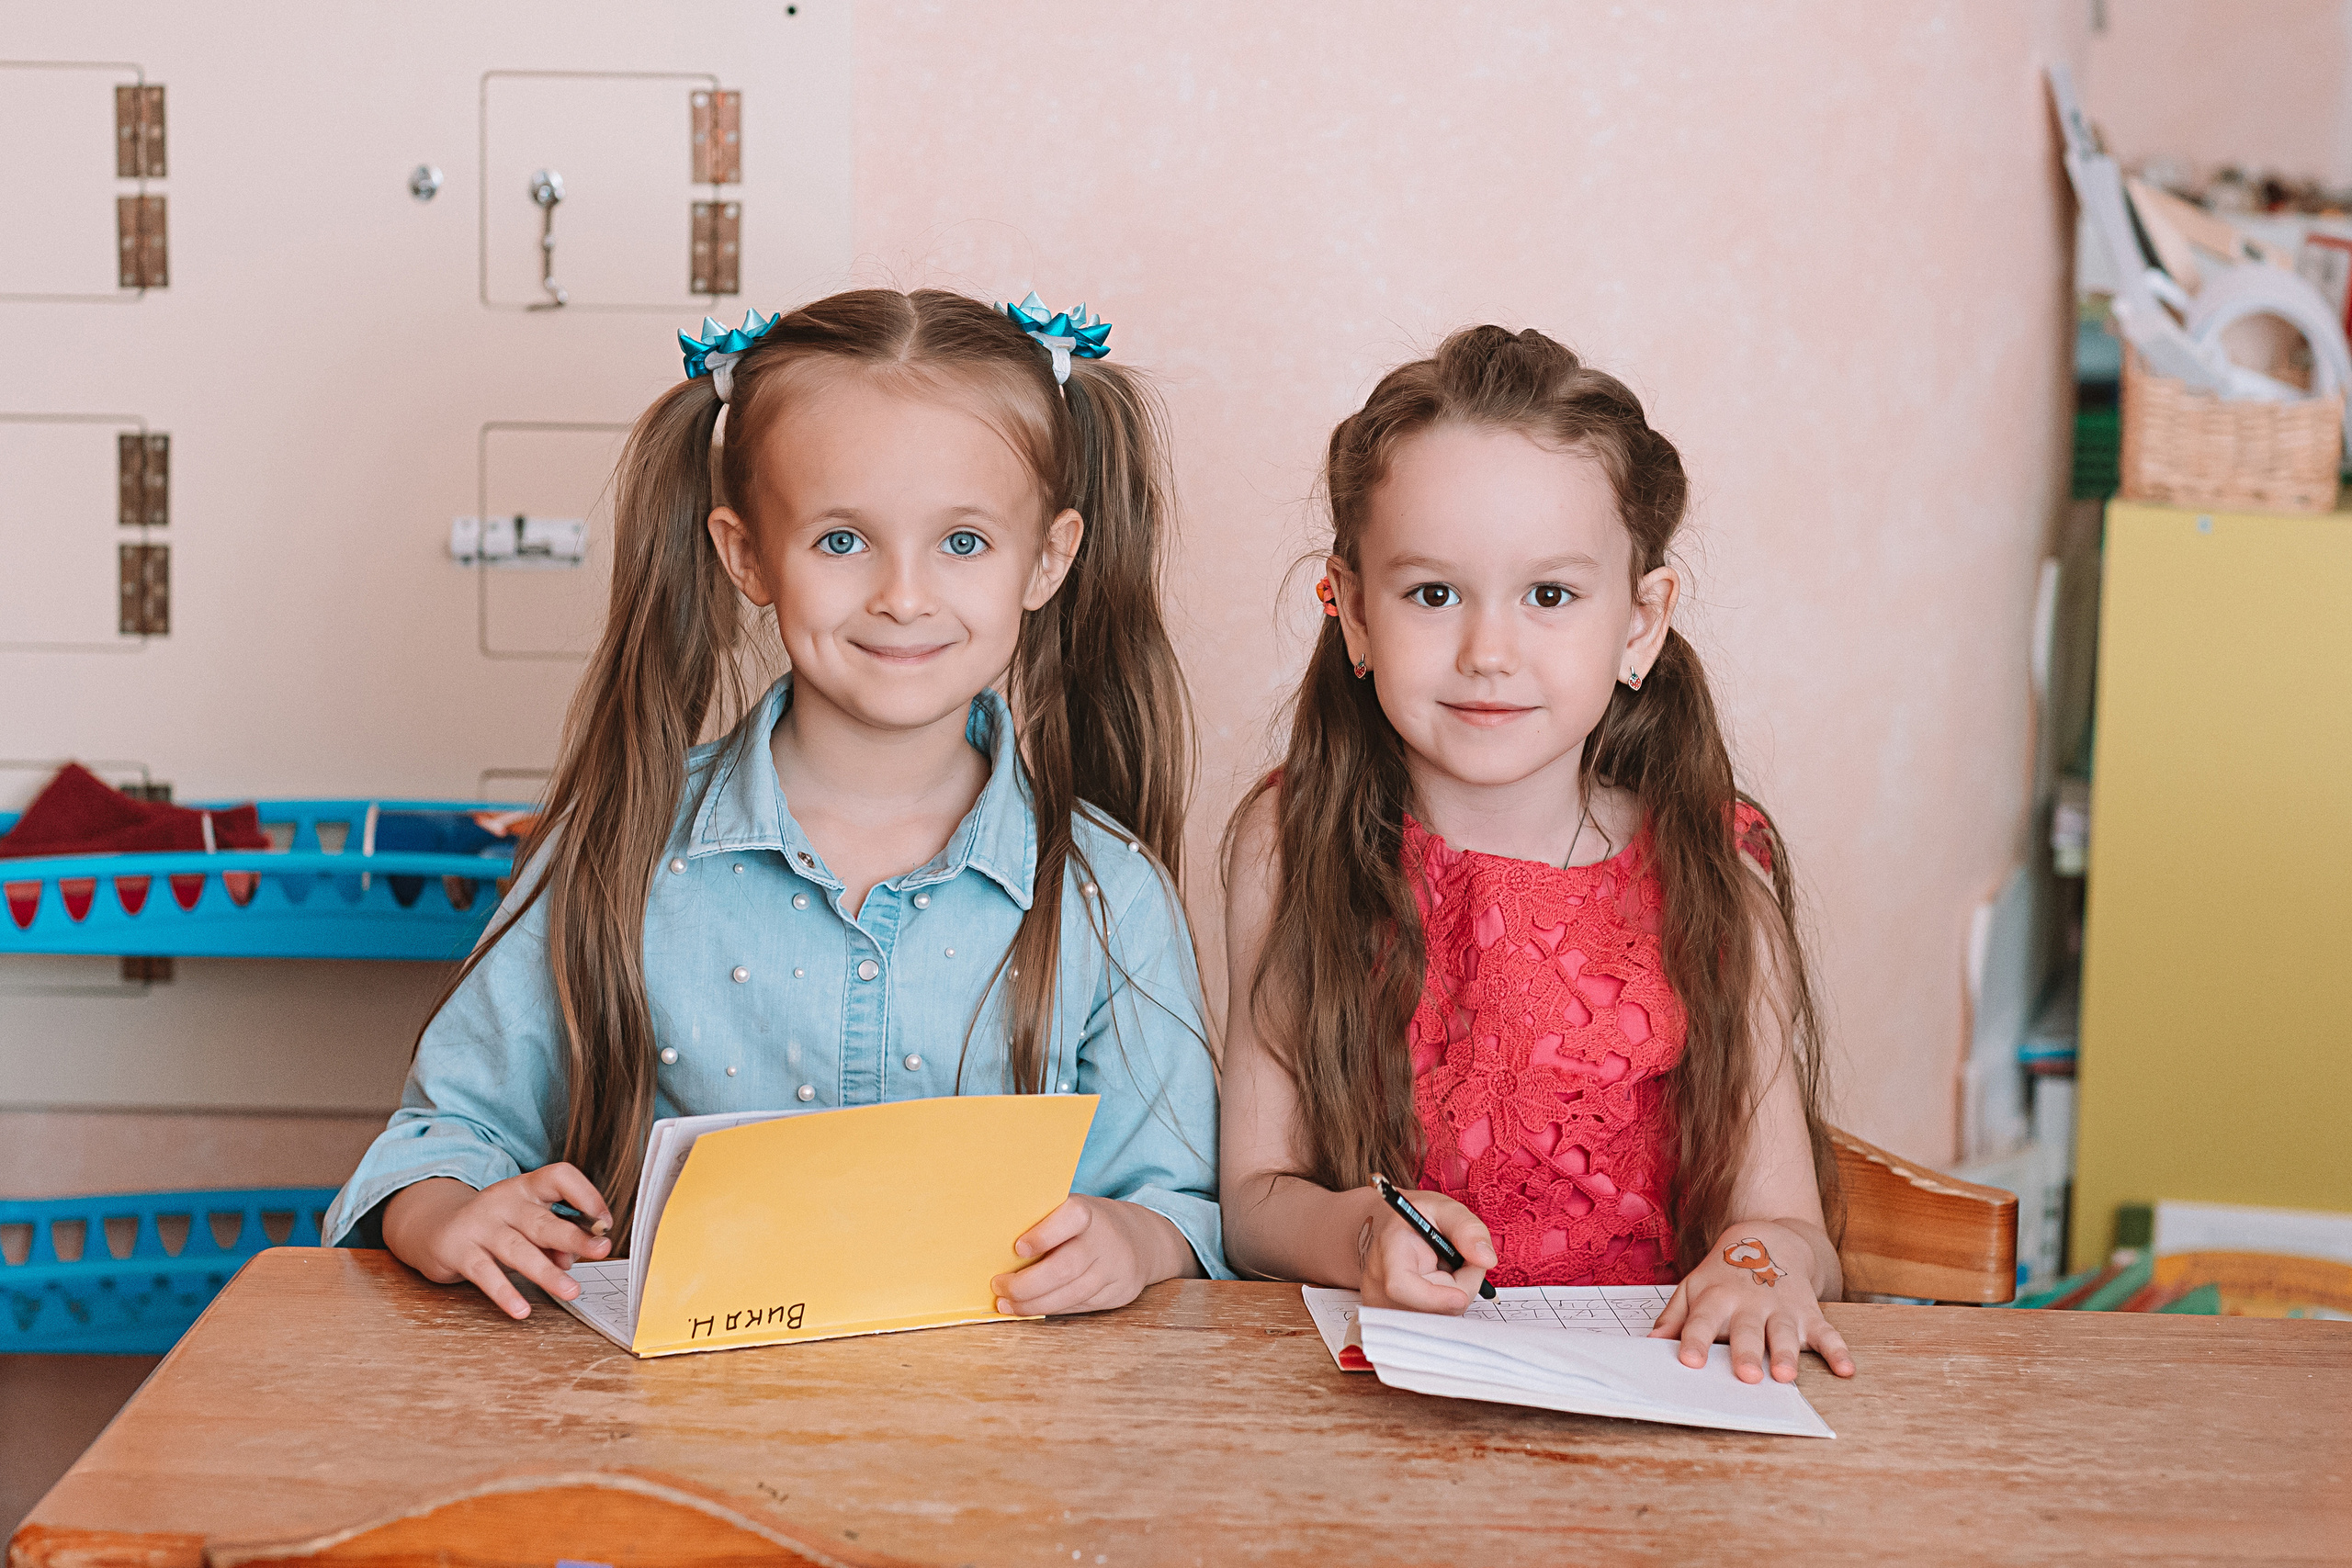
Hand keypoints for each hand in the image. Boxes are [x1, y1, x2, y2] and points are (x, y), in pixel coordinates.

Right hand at [380, 1167, 612, 1320]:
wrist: (435, 1227)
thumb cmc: (496, 1226)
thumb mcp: (525, 1223)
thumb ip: (550, 1239)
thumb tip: (571, 1259)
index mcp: (526, 1188)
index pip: (559, 1177)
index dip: (585, 1195)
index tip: (604, 1221)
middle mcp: (504, 1201)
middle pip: (542, 1220)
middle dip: (574, 1237)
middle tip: (601, 1251)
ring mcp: (480, 1225)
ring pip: (517, 1249)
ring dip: (546, 1272)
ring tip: (571, 1291)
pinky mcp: (459, 1251)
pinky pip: (484, 1274)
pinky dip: (504, 1292)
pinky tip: (521, 1309)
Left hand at [990, 1195, 1194, 1315]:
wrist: (1142, 1239)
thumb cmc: (1090, 1223)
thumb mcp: (1075, 1209)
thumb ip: (1046, 1220)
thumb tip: (995, 1241)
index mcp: (1091, 1213)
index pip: (1072, 1218)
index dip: (1044, 1234)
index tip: (1017, 1248)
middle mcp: (1107, 1240)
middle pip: (1066, 1268)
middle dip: (1027, 1284)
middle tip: (999, 1286)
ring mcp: (1116, 1269)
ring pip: (1071, 1294)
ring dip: (1034, 1304)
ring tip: (1007, 1304)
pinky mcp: (1119, 1292)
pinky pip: (1080, 1306)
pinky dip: (1052, 1309)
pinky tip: (1031, 1309)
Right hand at [1356, 1186, 1493, 1313]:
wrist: (1385, 1229)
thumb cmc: (1415, 1218)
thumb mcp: (1443, 1208)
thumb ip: (1467, 1228)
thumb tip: (1486, 1259)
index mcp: (1388, 1251)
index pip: (1400, 1286)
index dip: (1433, 1298)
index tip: (1461, 1296)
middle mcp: (1379, 1284)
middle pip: (1431, 1307)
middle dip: (1461, 1287)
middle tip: (1463, 1259)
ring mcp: (1384, 1306)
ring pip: (1437, 1316)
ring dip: (1454, 1295)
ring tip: (1446, 1267)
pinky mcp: (1393, 1319)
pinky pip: (1433, 1320)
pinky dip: (1444, 1304)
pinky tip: (1438, 1282)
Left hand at [1648, 1222, 1855, 1382]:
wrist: (1766, 1240)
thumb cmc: (1723, 1275)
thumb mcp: (1693, 1287)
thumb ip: (1675, 1316)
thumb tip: (1651, 1342)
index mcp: (1717, 1296)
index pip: (1703, 1321)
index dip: (1696, 1341)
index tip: (1690, 1362)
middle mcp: (1750, 1302)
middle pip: (1747, 1330)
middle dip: (1746, 1352)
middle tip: (1746, 1377)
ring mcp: (1782, 1307)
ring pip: (1785, 1332)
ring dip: (1786, 1354)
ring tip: (1785, 1376)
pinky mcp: (1809, 1312)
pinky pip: (1827, 1332)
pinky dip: (1838, 1350)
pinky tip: (1846, 1369)